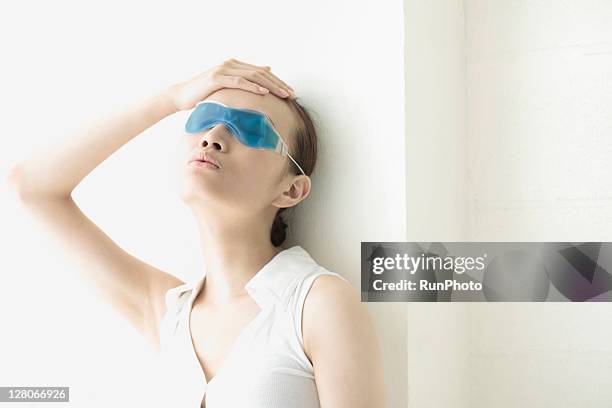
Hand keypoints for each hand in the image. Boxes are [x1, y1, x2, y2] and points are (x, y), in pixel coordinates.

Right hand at [164, 58, 295, 111]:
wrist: (181, 96)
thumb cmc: (204, 95)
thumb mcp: (226, 88)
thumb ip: (244, 81)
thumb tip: (265, 72)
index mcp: (235, 66)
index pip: (262, 73)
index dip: (278, 82)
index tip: (290, 93)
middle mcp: (231, 64)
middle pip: (261, 73)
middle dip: (279, 84)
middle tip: (292, 95)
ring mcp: (224, 69)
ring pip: (253, 76)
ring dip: (271, 85)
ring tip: (284, 94)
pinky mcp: (217, 78)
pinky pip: (239, 81)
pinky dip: (253, 86)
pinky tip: (264, 92)